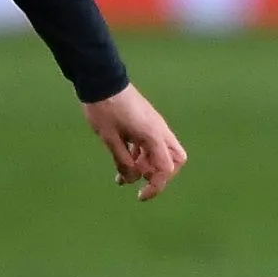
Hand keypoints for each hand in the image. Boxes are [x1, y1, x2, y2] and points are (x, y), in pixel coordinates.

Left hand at [81, 85, 186, 201]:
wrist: (101, 80)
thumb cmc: (104, 109)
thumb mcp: (110, 139)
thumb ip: (123, 161)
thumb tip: (130, 178)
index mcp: (153, 135)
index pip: (165, 169)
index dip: (155, 186)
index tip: (140, 195)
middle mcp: (159, 131)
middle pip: (176, 159)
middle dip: (160, 174)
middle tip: (140, 178)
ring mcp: (155, 125)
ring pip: (163, 152)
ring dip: (147, 165)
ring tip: (123, 173)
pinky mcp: (146, 122)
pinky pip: (152, 144)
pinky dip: (142, 155)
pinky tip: (124, 159)